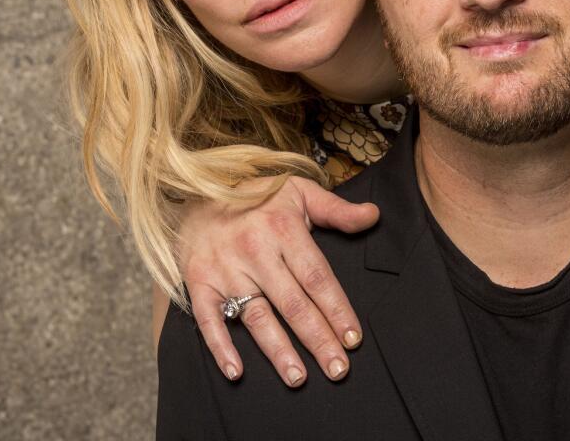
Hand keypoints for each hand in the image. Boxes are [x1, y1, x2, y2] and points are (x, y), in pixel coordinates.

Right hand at [178, 176, 379, 384]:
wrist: (195, 190)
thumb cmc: (256, 197)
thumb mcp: (299, 192)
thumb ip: (337, 209)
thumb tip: (373, 215)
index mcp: (283, 229)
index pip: (317, 277)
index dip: (337, 310)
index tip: (353, 339)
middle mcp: (255, 251)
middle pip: (293, 304)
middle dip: (318, 339)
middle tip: (337, 370)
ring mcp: (225, 269)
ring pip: (257, 317)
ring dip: (278, 351)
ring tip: (298, 378)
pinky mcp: (198, 282)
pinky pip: (208, 320)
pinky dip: (221, 347)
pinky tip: (237, 371)